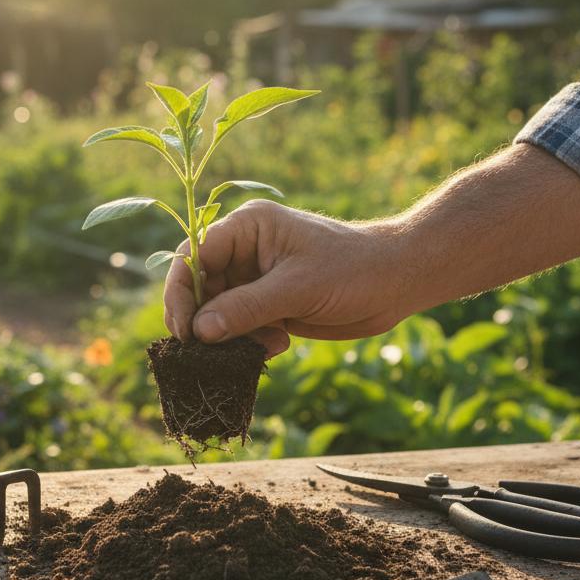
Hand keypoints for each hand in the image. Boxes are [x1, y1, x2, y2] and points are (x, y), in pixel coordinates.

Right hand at [163, 199, 403, 357]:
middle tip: (213, 351)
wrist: (398, 283)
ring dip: (232, 336)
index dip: (181, 292)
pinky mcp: (269, 303)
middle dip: (206, 320)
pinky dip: (251, 342)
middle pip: (200, 287)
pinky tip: (279, 344)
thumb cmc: (353, 270)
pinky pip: (241, 326)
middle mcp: (245, 250)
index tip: (186, 332)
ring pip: (218, 312)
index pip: (193, 255)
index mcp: (247, 227)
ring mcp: (256, 277)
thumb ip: (246, 309)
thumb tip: (200, 332)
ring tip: (264, 344)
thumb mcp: (298, 288)